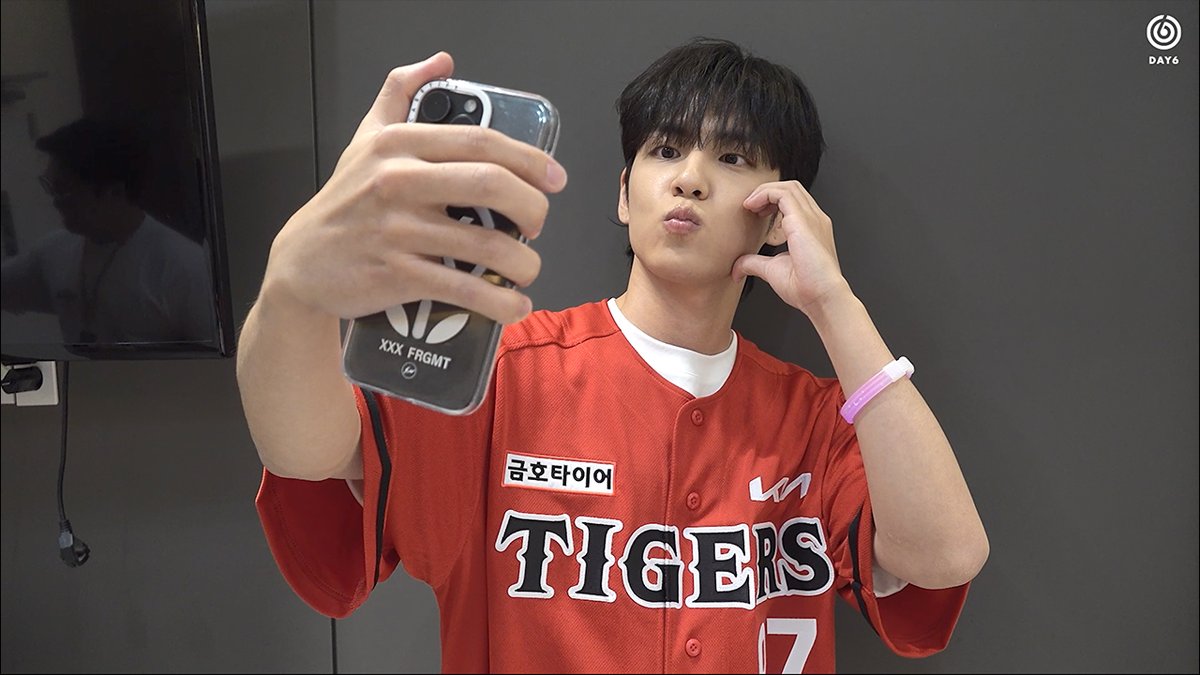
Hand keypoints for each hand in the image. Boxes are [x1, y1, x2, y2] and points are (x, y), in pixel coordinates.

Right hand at [262, 52, 567, 324]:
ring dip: (523, 263)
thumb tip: (441, 61)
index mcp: (398, 144)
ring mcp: (397, 231)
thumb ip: (400, 93)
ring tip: (527, 267)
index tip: (554, 178)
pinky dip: (499, 302)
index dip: (529, 159)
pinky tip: (514, 304)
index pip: (480, 142)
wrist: (301, 264)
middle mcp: (397, 182)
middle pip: (491, 185)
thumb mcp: (366, 139)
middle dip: (532, 207)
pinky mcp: (397, 275)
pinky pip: (463, 290)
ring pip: (485, 246)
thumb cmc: (344, 202)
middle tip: (538, 223)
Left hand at [732, 180, 848, 315]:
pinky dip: (765, 194)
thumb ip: (754, 264)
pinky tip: (752, 206)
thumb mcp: (772, 271)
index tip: (756, 213)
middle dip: (767, 192)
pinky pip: (782, 193)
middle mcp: (814, 219)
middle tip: (750, 206)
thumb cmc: (807, 288)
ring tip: (750, 205)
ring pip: (788, 186)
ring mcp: (811, 217)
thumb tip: (737, 267)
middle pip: (791, 188)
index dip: (772, 201)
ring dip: (764, 191)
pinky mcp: (802, 220)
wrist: (823, 297)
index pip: (794, 201)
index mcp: (812, 228)